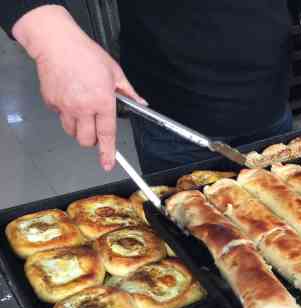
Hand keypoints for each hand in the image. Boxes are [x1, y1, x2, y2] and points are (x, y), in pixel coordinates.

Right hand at [13, 6, 145, 170]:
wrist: (57, 43)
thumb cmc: (85, 54)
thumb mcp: (115, 72)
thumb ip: (128, 91)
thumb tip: (141, 103)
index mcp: (102, 101)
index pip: (107, 134)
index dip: (107, 152)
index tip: (108, 163)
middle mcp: (83, 107)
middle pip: (87, 140)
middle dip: (93, 140)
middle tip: (96, 128)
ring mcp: (65, 106)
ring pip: (72, 132)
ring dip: (79, 129)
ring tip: (83, 112)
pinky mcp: (52, 102)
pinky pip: (60, 117)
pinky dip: (66, 114)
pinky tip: (70, 99)